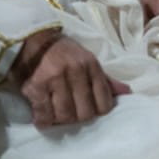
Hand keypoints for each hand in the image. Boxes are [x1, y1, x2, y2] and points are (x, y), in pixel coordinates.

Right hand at [8, 29, 129, 128]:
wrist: (32, 38)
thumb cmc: (62, 52)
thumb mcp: (86, 60)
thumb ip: (104, 79)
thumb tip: (127, 92)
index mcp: (91, 66)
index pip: (104, 102)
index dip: (97, 111)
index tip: (88, 110)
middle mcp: (76, 72)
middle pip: (85, 113)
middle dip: (78, 118)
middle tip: (70, 114)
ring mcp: (55, 79)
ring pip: (65, 115)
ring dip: (60, 120)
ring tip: (55, 114)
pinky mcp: (36, 86)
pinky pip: (44, 114)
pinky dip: (43, 120)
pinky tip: (42, 118)